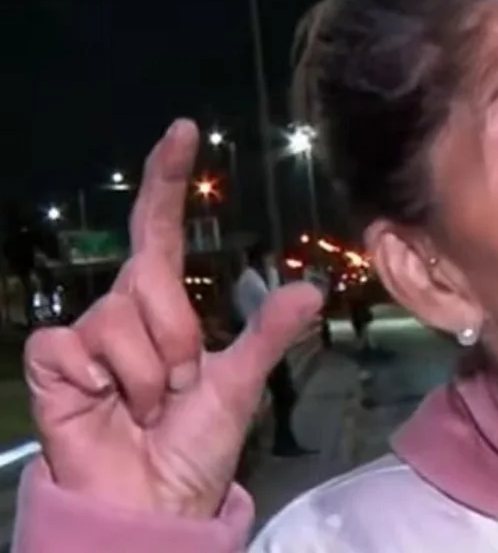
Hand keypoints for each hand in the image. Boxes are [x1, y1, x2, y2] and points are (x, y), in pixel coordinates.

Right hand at [24, 120, 322, 516]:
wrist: (154, 496)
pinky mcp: (54, 359)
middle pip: (150, 280)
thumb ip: (269, 335)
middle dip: (176, 336)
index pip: (160, 229)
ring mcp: (87, 333)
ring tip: (147, 403)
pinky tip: (106, 403)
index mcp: (165, 306)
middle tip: (177, 385)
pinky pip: (80, 342)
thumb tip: (314, 289)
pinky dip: (106, 378)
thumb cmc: (193, 442)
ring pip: (119, 316)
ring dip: (146, 369)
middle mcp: (124, 308)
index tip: (184, 129)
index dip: (168, 179)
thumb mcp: (239, 384)